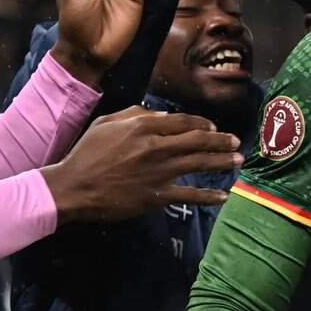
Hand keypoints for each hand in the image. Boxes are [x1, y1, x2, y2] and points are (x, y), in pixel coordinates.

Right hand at [41, 106, 241, 222]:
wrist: (73, 187)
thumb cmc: (87, 153)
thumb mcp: (106, 123)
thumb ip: (134, 114)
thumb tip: (160, 115)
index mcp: (143, 127)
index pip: (183, 122)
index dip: (203, 123)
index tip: (213, 127)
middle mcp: (156, 147)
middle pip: (198, 140)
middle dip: (221, 141)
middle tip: (236, 142)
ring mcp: (159, 172)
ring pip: (199, 164)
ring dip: (222, 161)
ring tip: (238, 160)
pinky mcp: (157, 196)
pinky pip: (189, 195)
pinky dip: (208, 196)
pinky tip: (223, 196)